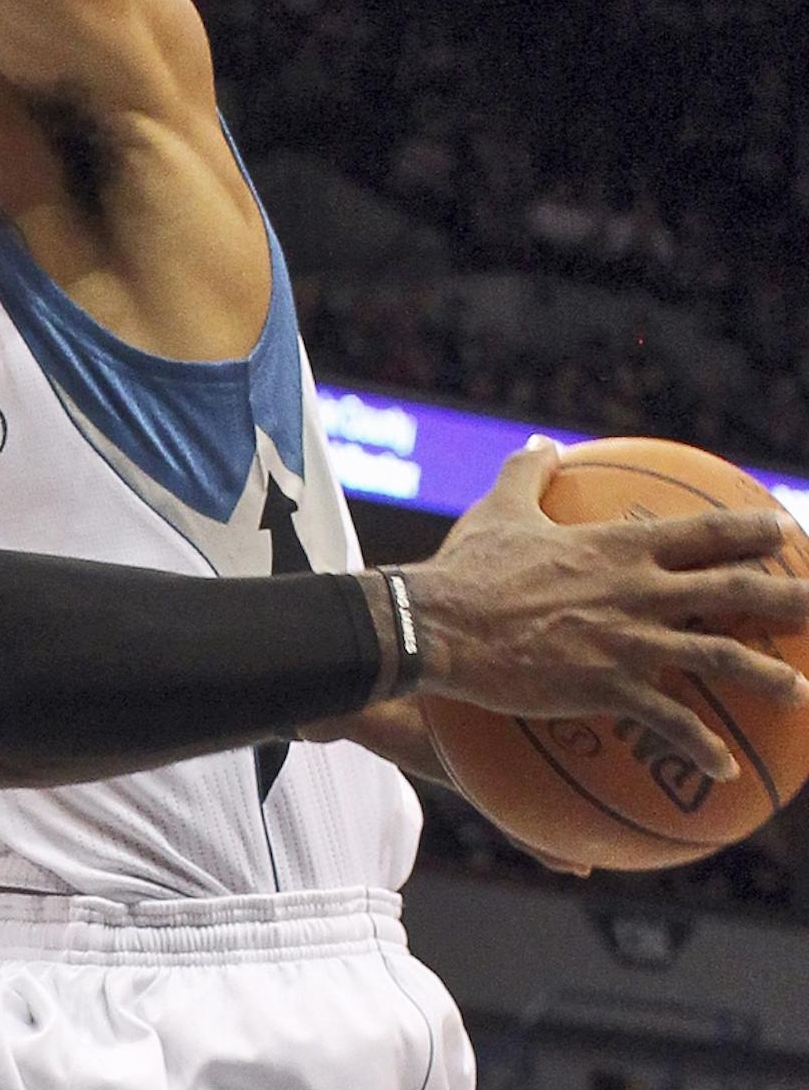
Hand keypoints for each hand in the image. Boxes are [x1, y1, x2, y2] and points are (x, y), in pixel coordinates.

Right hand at [407, 438, 808, 779]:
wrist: (439, 623)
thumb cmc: (468, 565)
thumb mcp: (498, 509)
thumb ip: (527, 473)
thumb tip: (542, 442)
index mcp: (615, 547)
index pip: (701, 533)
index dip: (748, 530)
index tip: (784, 529)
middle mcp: (637, 592)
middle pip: (733, 592)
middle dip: (789, 597)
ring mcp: (627, 642)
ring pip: (718, 658)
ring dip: (768, 676)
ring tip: (803, 691)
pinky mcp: (606, 687)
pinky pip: (667, 721)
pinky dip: (699, 744)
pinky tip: (723, 769)